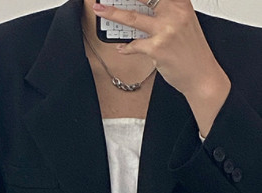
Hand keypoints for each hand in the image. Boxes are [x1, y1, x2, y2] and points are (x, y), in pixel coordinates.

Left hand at [92, 0, 228, 99]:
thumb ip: (167, 13)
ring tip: (100, 10)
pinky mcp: (157, 48)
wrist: (202, 75)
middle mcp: (174, 13)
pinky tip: (122, 48)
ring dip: (112, 13)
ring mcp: (165, 31)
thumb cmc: (192, 52)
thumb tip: (140, 11)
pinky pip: (134, 45)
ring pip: (132, 18)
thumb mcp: (184, 24)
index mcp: (181, 4)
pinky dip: (126, 47)